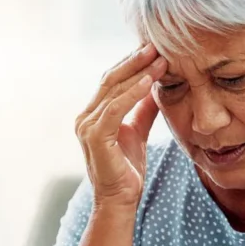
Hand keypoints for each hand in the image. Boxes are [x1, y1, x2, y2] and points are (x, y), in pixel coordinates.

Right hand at [75, 43, 167, 207]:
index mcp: (93, 114)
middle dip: (134, 60)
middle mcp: (85, 117)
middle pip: (110, 79)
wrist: (120, 201)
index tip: (154, 48)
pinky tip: (150, 81)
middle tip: (157, 44)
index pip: (112, 80)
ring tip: (159, 58)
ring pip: (113, 90)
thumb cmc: (127, 170)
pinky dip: (133, 93)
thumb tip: (156, 87)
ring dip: (138, 72)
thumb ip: (143, 109)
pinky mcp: (95, 136)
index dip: (132, 63)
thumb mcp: (138, 132)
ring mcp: (87, 126)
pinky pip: (115, 108)